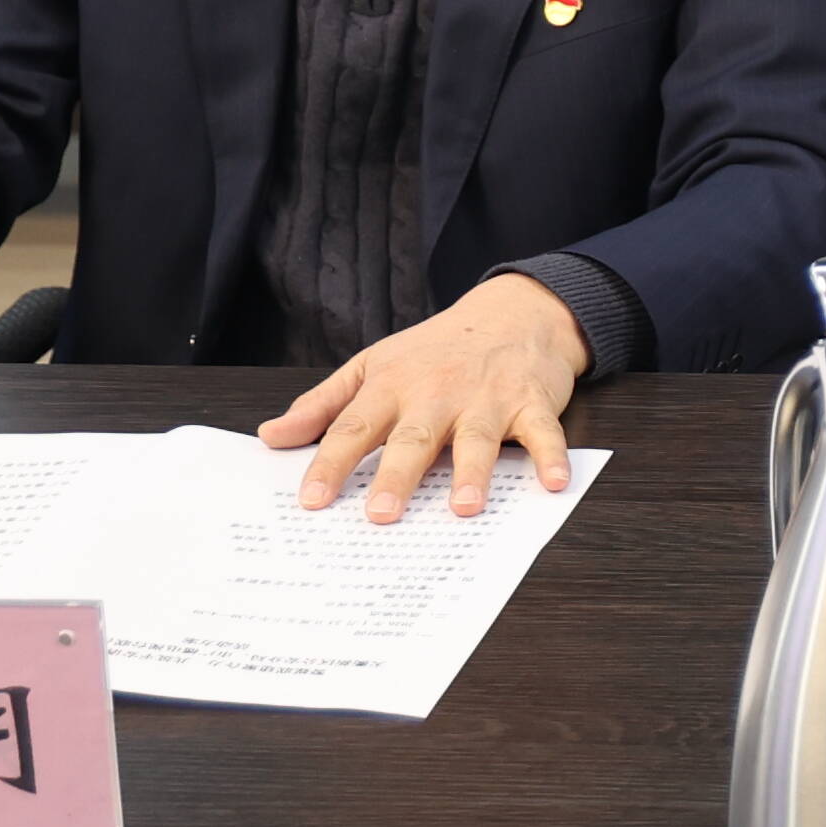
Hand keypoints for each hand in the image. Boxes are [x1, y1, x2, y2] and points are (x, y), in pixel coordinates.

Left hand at [259, 273, 587, 520]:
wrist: (512, 312)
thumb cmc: (435, 350)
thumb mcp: (373, 366)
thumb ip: (323, 405)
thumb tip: (272, 437)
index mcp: (392, 387)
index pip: (354, 428)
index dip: (331, 464)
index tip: (312, 501)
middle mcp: (437, 394)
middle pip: (413, 438)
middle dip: (397, 476)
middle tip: (380, 514)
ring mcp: (486, 398)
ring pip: (476, 438)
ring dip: (471, 472)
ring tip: (462, 507)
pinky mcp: (531, 402)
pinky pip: (542, 432)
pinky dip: (550, 456)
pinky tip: (552, 483)